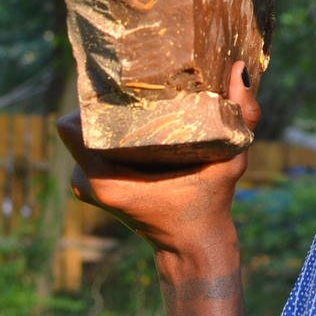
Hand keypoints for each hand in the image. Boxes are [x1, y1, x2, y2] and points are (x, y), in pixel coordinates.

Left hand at [56, 62, 259, 257]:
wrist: (195, 246)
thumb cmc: (211, 204)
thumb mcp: (232, 160)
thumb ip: (242, 115)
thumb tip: (239, 68)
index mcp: (107, 179)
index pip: (73, 125)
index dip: (93, 99)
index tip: (122, 83)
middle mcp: (88, 182)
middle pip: (80, 126)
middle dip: (104, 104)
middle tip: (136, 86)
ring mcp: (87, 187)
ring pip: (85, 137)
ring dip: (106, 120)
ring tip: (137, 102)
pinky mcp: (95, 188)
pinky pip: (91, 150)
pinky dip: (110, 136)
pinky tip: (137, 124)